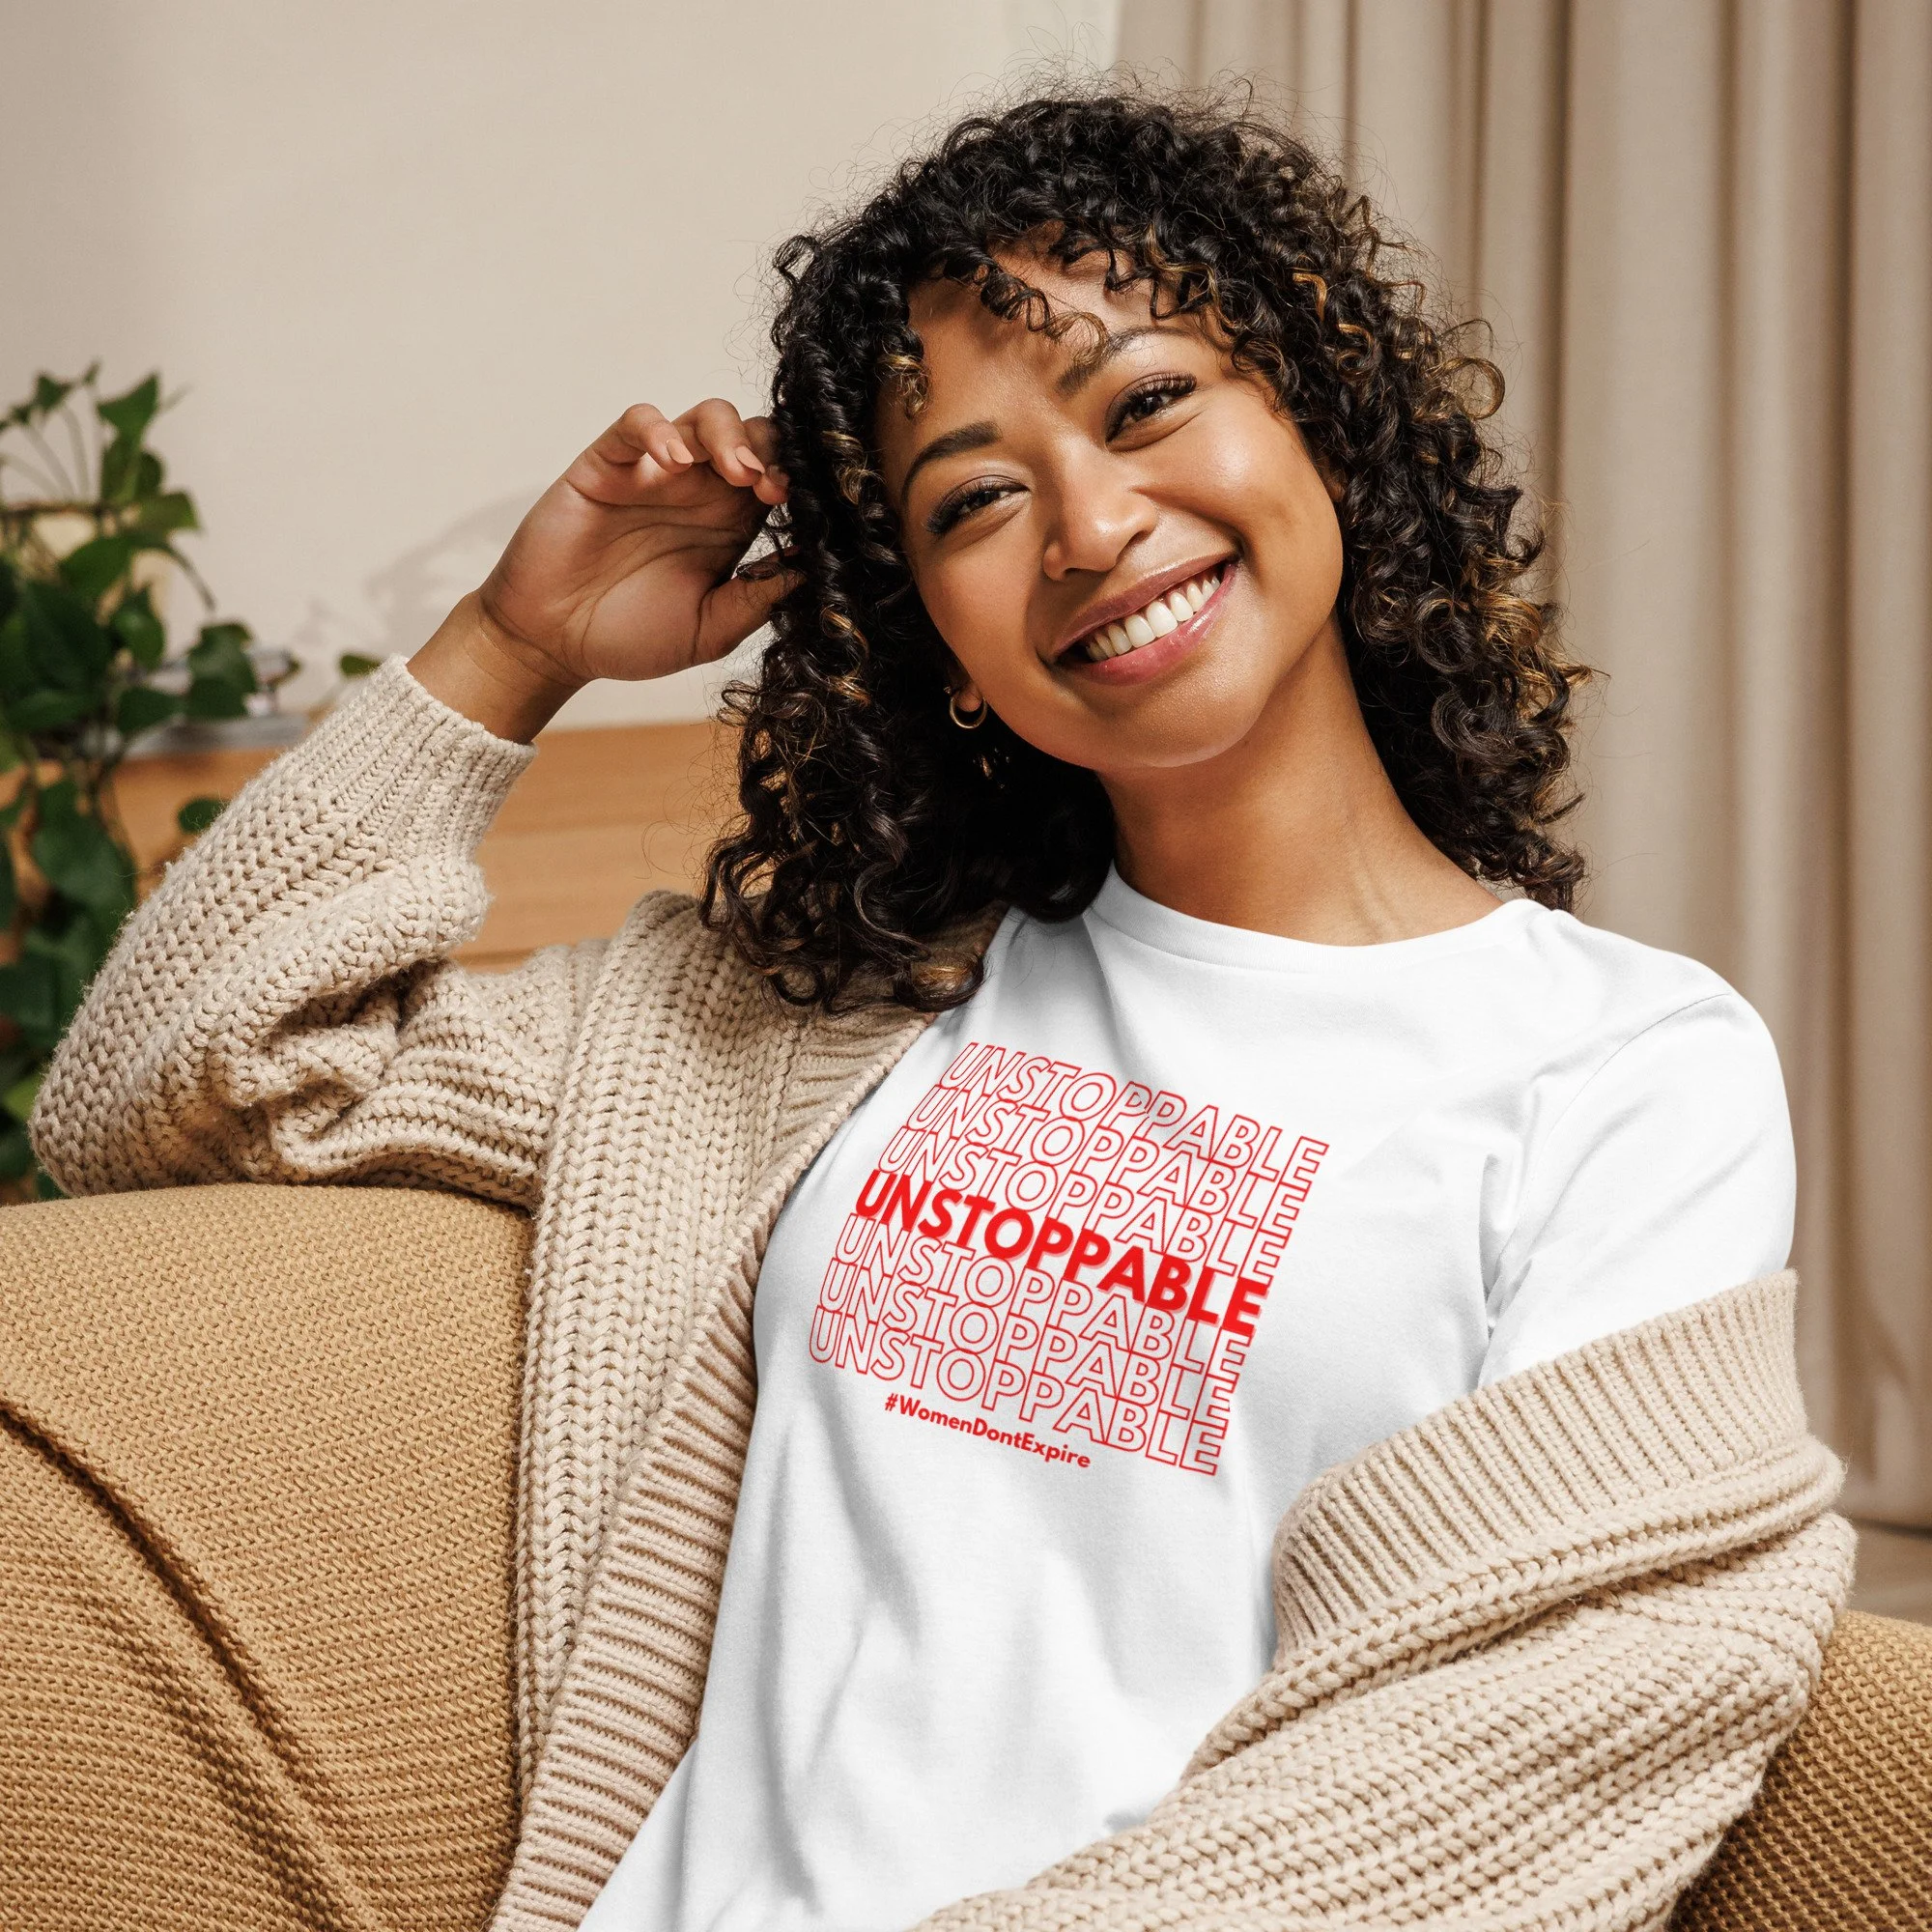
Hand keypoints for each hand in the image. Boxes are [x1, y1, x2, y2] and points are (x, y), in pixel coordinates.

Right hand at [413, 399, 793, 738]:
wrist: (554, 644)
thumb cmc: (629, 637)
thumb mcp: (709, 631)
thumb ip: (755, 601)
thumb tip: (811, 571)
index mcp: (730, 527)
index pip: (778, 479)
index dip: (796, 484)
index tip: (801, 509)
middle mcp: (699, 492)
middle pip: (752, 437)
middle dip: (772, 451)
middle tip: (772, 488)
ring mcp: (654, 474)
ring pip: (704, 418)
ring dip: (730, 435)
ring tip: (737, 472)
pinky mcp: (607, 465)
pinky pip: (636, 423)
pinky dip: (659, 430)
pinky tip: (672, 461)